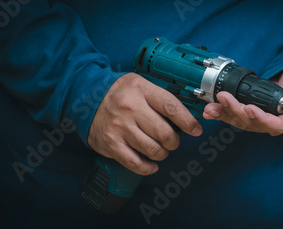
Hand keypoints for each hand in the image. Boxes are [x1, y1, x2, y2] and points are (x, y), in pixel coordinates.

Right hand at [88, 73, 202, 174]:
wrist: (86, 97)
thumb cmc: (120, 94)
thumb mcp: (140, 85)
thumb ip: (161, 97)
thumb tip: (188, 116)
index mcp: (141, 89)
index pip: (171, 107)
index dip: (188, 122)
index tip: (196, 130)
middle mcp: (130, 107)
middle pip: (165, 133)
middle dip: (174, 142)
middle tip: (172, 141)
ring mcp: (120, 127)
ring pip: (153, 150)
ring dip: (162, 154)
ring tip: (160, 150)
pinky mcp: (111, 143)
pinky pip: (135, 163)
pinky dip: (147, 168)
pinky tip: (151, 165)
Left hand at [202, 58, 282, 135]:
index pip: (277, 124)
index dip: (262, 120)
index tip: (249, 108)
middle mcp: (275, 120)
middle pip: (253, 124)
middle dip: (237, 113)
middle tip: (224, 99)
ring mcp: (261, 116)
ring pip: (240, 121)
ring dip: (225, 114)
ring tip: (212, 105)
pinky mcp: (250, 109)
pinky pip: (234, 115)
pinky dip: (221, 112)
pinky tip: (209, 107)